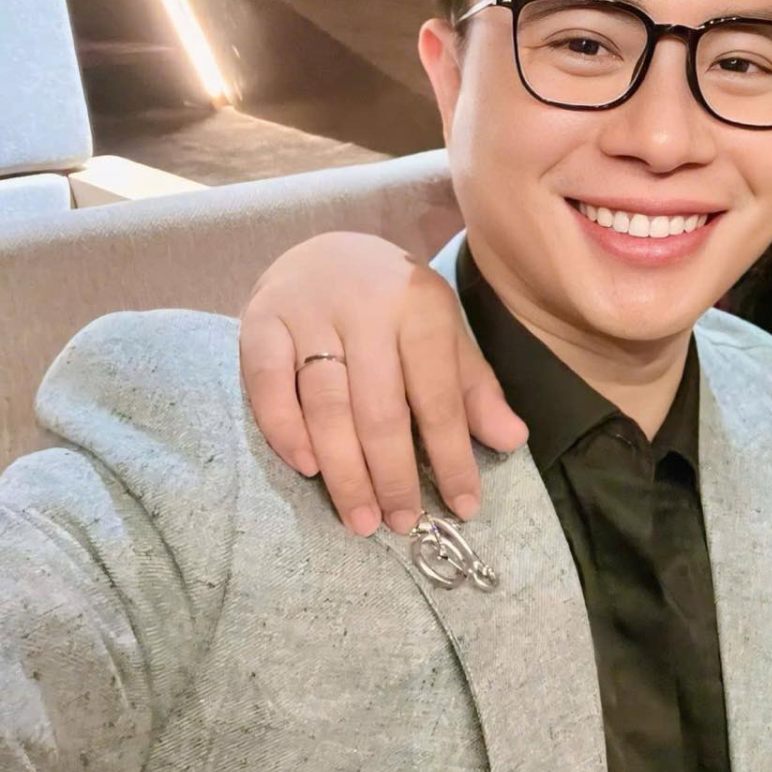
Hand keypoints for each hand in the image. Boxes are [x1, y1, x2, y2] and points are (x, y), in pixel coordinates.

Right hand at [236, 232, 525, 536]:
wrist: (322, 248)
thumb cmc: (394, 305)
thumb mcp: (444, 333)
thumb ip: (473, 388)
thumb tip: (511, 440)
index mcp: (420, 306)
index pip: (439, 395)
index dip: (453, 455)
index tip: (463, 507)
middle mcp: (365, 307)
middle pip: (380, 408)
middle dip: (394, 474)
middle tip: (402, 522)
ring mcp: (309, 314)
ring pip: (326, 406)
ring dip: (345, 471)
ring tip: (362, 518)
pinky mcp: (259, 323)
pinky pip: (269, 386)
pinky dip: (286, 431)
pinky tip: (308, 469)